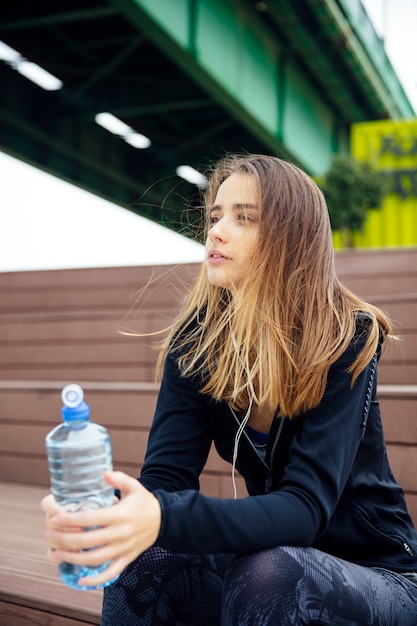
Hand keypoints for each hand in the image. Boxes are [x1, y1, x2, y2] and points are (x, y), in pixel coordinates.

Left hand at [41, 471, 160, 587]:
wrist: (164, 520)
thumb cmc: (144, 502)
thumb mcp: (134, 486)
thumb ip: (118, 479)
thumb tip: (103, 474)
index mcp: (119, 515)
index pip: (90, 519)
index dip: (70, 520)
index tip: (55, 519)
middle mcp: (120, 534)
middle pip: (88, 541)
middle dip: (66, 539)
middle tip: (50, 535)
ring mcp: (123, 549)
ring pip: (95, 559)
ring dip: (74, 559)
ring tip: (58, 553)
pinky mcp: (127, 559)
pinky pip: (111, 573)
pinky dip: (96, 580)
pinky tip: (82, 581)